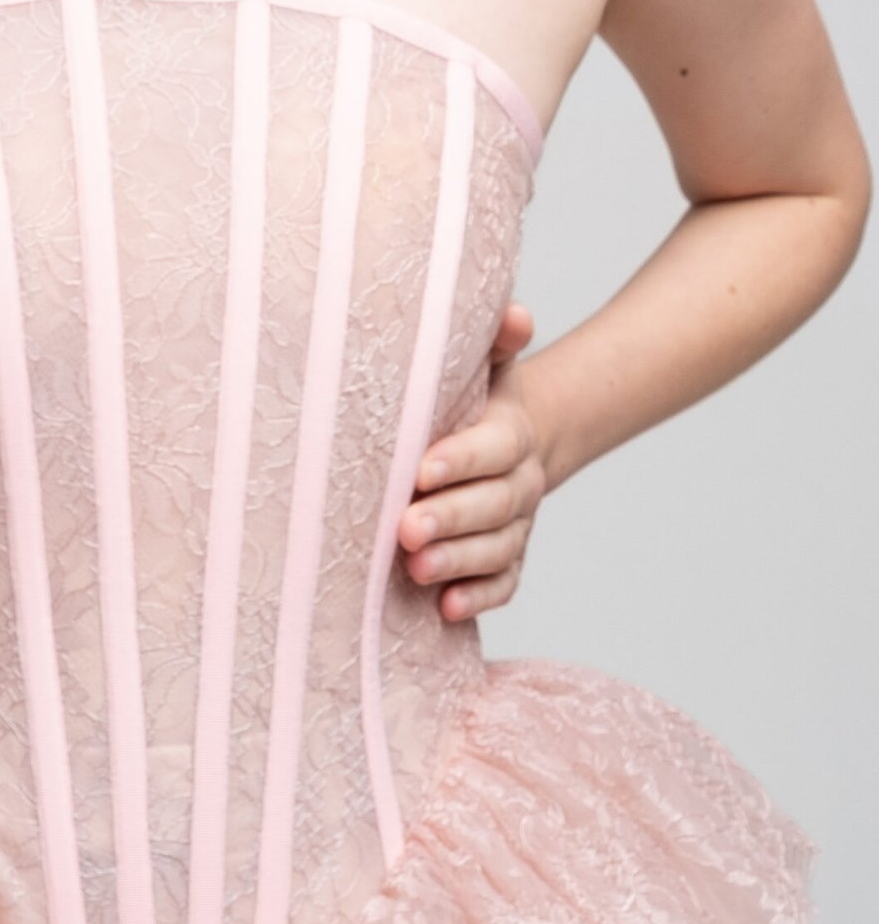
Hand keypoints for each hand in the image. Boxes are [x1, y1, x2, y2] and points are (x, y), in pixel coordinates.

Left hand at [397, 302, 549, 621]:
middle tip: (405, 529)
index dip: (461, 460)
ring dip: (459, 562)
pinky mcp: (507, 559)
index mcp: (510, 433)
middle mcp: (518, 482)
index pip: (492, 447)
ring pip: (498, 549)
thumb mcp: (484, 365)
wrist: (514, 439)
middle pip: (493, 505)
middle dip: (450, 519)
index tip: (420, 470)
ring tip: (415, 571)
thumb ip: (496, 341)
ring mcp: (516, 525)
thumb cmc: (475, 400)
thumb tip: (516, 315)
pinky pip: (504, 584)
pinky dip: (480, 597)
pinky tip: (447, 609)